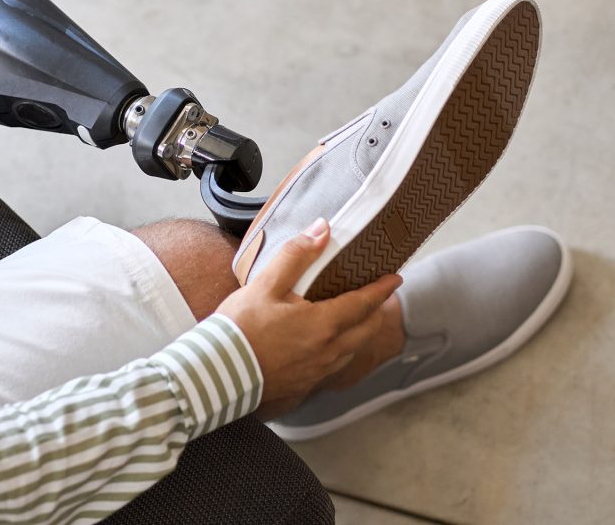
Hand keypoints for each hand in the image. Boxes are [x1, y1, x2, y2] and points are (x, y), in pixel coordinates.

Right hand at [217, 219, 401, 419]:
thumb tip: (322, 230)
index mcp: (322, 325)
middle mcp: (327, 351)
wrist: (218, 373)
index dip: (381, 289)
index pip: (363, 303)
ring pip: (352, 351)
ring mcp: (317, 371)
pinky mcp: (304, 384)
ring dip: (360, 333)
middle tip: (378, 297)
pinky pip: (335, 366)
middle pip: (365, 330)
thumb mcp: (265, 285)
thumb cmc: (240, 329)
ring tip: (356, 319)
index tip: (396, 278)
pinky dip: (342, 351)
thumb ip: (296, 256)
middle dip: (375, 312)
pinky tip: (328, 345)